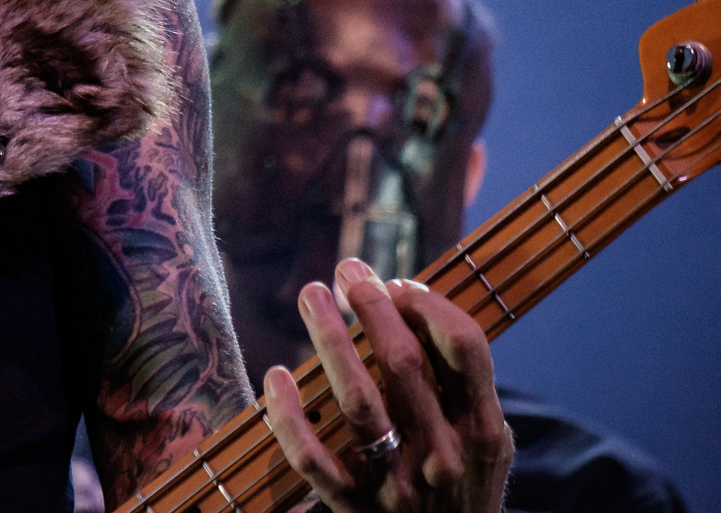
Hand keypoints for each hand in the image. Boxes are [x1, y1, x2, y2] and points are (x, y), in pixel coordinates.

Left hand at [260, 257, 513, 512]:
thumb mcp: (483, 441)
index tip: (398, 282)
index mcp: (483, 432)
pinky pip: (312, 458)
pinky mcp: (352, 507)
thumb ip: (460, 383)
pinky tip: (277, 375)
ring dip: (330, 340)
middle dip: (372, 305)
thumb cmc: (461, 487)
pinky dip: (290, 416)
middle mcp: (443, 455)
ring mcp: (396, 484)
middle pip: (403, 363)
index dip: (428, 303)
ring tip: (311, 294)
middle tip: (347, 270)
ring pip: (357, 400)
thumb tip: (409, 300)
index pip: (463, 347)